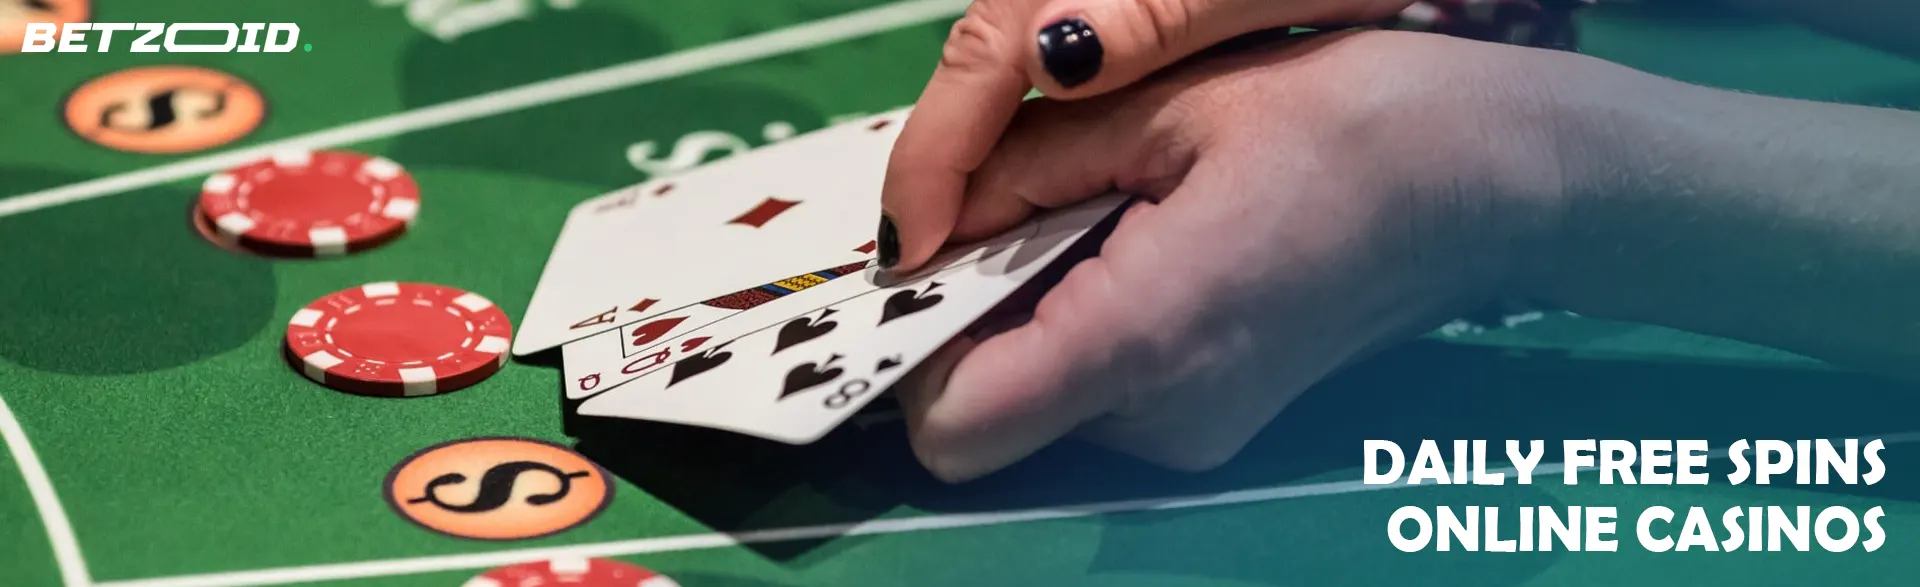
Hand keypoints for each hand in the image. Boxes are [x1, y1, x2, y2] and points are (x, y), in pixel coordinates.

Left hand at [891, 30, 1586, 481]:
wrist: (1503, 181)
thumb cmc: (1359, 120)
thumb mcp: (1175, 108)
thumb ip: (1029, 164)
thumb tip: (924, 215)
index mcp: (1145, 336)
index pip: (954, 425)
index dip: (907, 350)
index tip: (923, 260)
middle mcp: (1161, 418)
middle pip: (986, 406)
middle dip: (967, 307)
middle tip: (1009, 198)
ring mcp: (1192, 433)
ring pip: (1037, 393)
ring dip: (1026, 305)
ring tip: (1097, 199)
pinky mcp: (1213, 419)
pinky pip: (1095, 381)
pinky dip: (1078, 316)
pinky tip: (1134, 233)